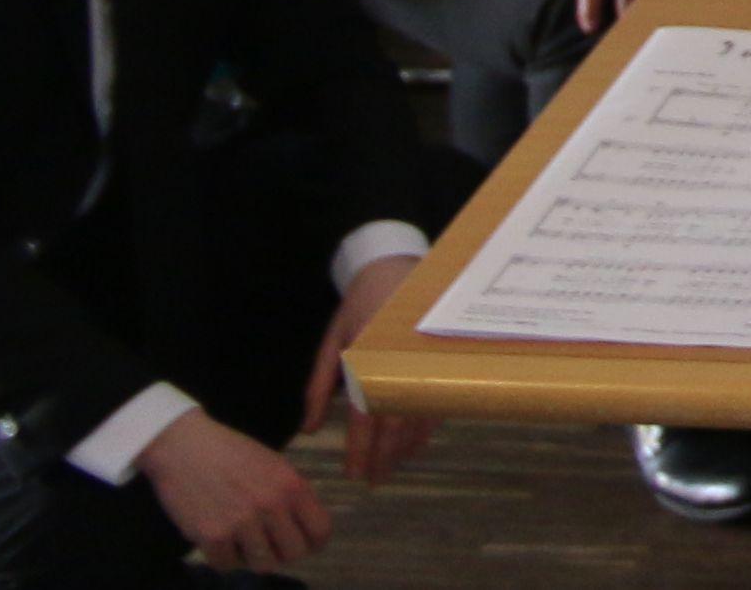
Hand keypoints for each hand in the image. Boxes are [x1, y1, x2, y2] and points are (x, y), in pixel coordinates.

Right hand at [136, 410, 332, 569]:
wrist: (182, 446)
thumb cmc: (229, 453)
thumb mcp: (274, 464)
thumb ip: (293, 495)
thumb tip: (306, 528)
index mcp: (292, 485)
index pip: (320, 531)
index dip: (314, 542)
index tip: (304, 544)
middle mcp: (270, 505)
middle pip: (294, 553)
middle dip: (284, 552)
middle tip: (271, 545)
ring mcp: (241, 522)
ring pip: (263, 564)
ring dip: (254, 557)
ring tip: (244, 542)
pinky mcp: (211, 535)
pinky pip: (227, 564)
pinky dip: (224, 558)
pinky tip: (221, 541)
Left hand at [305, 253, 437, 483]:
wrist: (396, 268)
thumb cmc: (358, 306)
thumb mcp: (331, 343)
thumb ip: (319, 387)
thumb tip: (312, 428)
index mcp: (370, 363)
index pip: (367, 419)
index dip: (361, 451)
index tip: (354, 474)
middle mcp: (400, 368)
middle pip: (396, 426)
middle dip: (384, 458)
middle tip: (374, 481)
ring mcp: (423, 365)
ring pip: (419, 419)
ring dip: (406, 447)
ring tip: (393, 467)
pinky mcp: (438, 362)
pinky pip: (434, 404)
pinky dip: (425, 427)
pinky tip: (416, 443)